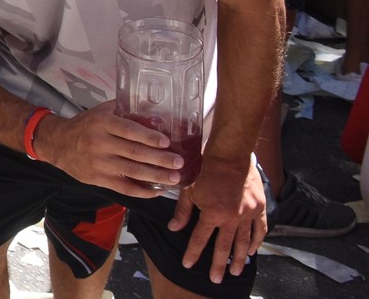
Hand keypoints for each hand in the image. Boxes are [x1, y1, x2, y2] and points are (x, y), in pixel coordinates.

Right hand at [31, 102, 183, 196]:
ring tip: (175, 178)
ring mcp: (100, 164)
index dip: (148, 137)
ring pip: (133, 172)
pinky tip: (157, 190)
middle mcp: (101, 143)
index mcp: (102, 124)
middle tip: (179, 162)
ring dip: (156, 176)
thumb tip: (152, 109)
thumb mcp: (100, 112)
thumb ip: (122, 110)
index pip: (128, 130)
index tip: (166, 142)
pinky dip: (143, 191)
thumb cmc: (84, 126)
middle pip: (135, 153)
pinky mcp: (99, 179)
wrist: (57, 144)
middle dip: (160, 159)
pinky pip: (125, 188)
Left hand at [167, 154, 265, 283]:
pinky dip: (257, 241)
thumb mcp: (188, 189)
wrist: (229, 155)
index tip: (188, 264)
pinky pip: (260, 229)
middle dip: (219, 265)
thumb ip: (182, 211)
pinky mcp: (259, 207)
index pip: (200, 239)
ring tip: (236, 270)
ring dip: (239, 258)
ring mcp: (247, 214)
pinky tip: (252, 250)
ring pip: (244, 242)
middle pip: (224, 247)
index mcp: (212, 214)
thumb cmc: (204, 169)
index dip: (193, 253)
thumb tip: (173, 228)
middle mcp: (231, 218)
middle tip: (217, 279)